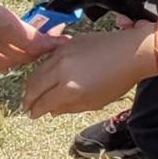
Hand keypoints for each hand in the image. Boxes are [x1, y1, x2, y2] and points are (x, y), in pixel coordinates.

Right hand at [0, 0, 60, 70]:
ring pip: (8, 60)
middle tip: (54, 39)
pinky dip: (2, 61)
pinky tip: (1, 57)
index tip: (67, 41)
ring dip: (24, 56)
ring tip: (33, 47)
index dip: (53, 43)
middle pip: (25, 53)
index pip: (34, 41)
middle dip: (42, 49)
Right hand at [22, 26, 151, 116]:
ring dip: (32, 83)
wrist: (131, 52)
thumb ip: (69, 107)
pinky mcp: (67, 43)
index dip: (35, 111)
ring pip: (38, 70)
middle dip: (28, 98)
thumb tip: (52, 110)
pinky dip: (42, 68)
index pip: (42, 102)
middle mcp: (61, 70)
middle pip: (35, 86)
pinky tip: (43, 75)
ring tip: (31, 92)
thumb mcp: (94, 102)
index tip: (32, 115)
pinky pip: (48, 57)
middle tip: (26, 106)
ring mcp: (63, 54)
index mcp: (69, 88)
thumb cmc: (117, 81)